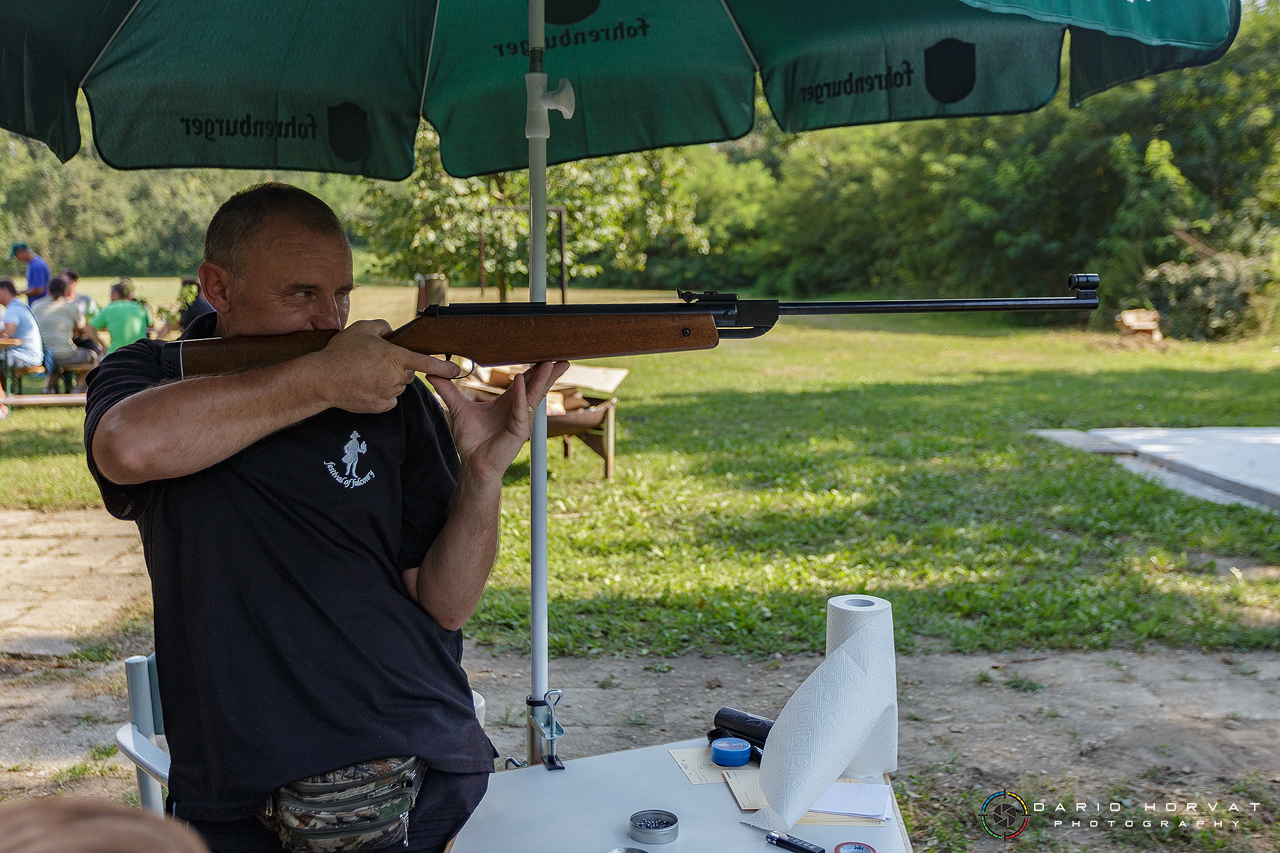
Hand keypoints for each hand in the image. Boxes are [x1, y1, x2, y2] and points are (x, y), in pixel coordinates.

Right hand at [309, 320, 460, 412]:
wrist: (322, 379)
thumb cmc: (341, 353)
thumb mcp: (362, 329)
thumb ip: (382, 327)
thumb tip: (391, 333)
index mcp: (394, 357)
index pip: (424, 362)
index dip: (443, 366)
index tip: (458, 370)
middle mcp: (395, 377)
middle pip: (407, 373)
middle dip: (397, 368)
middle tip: (375, 363)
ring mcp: (388, 394)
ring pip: (398, 387)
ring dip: (388, 381)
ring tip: (366, 374)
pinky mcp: (381, 406)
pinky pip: (389, 399)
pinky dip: (382, 394)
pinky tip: (366, 386)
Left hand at [428, 361, 570, 481]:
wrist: (472, 462)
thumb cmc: (470, 440)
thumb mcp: (457, 408)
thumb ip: (448, 390)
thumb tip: (432, 374)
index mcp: (508, 403)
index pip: (525, 382)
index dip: (534, 369)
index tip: (543, 355)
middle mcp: (518, 410)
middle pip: (536, 386)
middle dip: (547, 372)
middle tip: (559, 356)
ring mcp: (521, 420)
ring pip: (534, 396)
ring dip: (542, 379)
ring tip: (549, 363)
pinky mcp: (519, 431)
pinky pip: (521, 410)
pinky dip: (521, 395)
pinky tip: (520, 380)